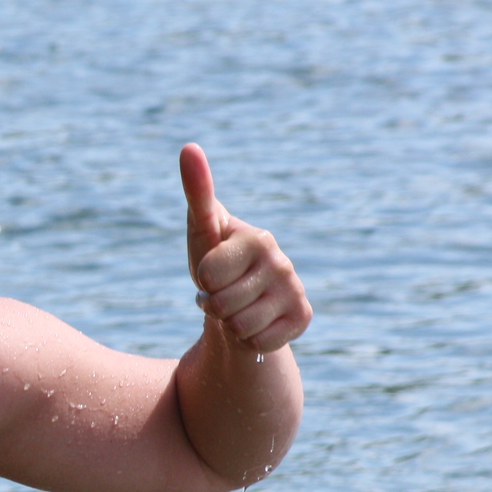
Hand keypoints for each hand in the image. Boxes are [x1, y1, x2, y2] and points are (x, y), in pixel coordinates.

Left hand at [182, 143, 310, 352]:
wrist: (241, 302)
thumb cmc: (216, 261)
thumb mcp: (201, 229)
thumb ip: (197, 191)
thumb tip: (188, 147)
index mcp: (258, 238)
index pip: (208, 274)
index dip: (203, 280)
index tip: (213, 271)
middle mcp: (283, 263)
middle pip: (221, 305)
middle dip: (214, 305)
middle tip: (225, 293)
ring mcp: (296, 292)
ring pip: (239, 327)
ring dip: (230, 324)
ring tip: (238, 308)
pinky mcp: (303, 318)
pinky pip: (259, 344)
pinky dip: (249, 340)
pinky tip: (256, 323)